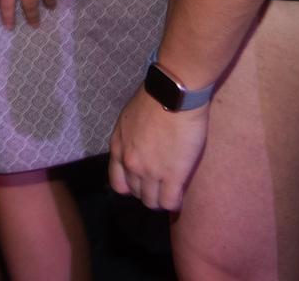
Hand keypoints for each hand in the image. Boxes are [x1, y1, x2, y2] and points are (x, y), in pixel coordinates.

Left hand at [107, 87, 208, 211]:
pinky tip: (180, 194)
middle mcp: (131, 164)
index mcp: (118, 149)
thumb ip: (129, 139)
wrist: (173, 95)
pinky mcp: (173, 176)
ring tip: (172, 192)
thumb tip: (138, 148)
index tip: (144, 183)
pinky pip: (170, 202)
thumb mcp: (128, 119)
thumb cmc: (154, 99)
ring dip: (161, 199)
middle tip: (161, 186)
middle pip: (137, 194)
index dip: (132, 187)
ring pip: (153, 202)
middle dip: (149, 192)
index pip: (118, 183)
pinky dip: (175, 202)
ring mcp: (150, 172)